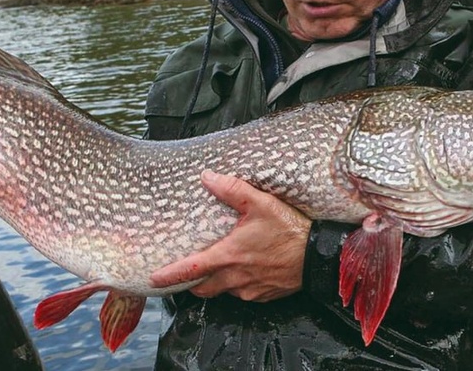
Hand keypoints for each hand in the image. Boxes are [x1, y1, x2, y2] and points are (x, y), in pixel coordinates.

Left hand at [150, 170, 310, 301]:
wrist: (318, 256)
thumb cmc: (290, 229)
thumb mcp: (261, 203)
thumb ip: (232, 190)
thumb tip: (207, 177)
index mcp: (228, 255)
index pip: (190, 269)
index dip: (169, 275)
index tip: (153, 279)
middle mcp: (235, 277)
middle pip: (202, 288)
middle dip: (193, 282)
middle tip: (190, 271)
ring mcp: (250, 289)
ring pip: (224, 290)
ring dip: (219, 281)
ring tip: (224, 264)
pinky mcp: (264, 295)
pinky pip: (244, 292)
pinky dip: (240, 283)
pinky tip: (250, 268)